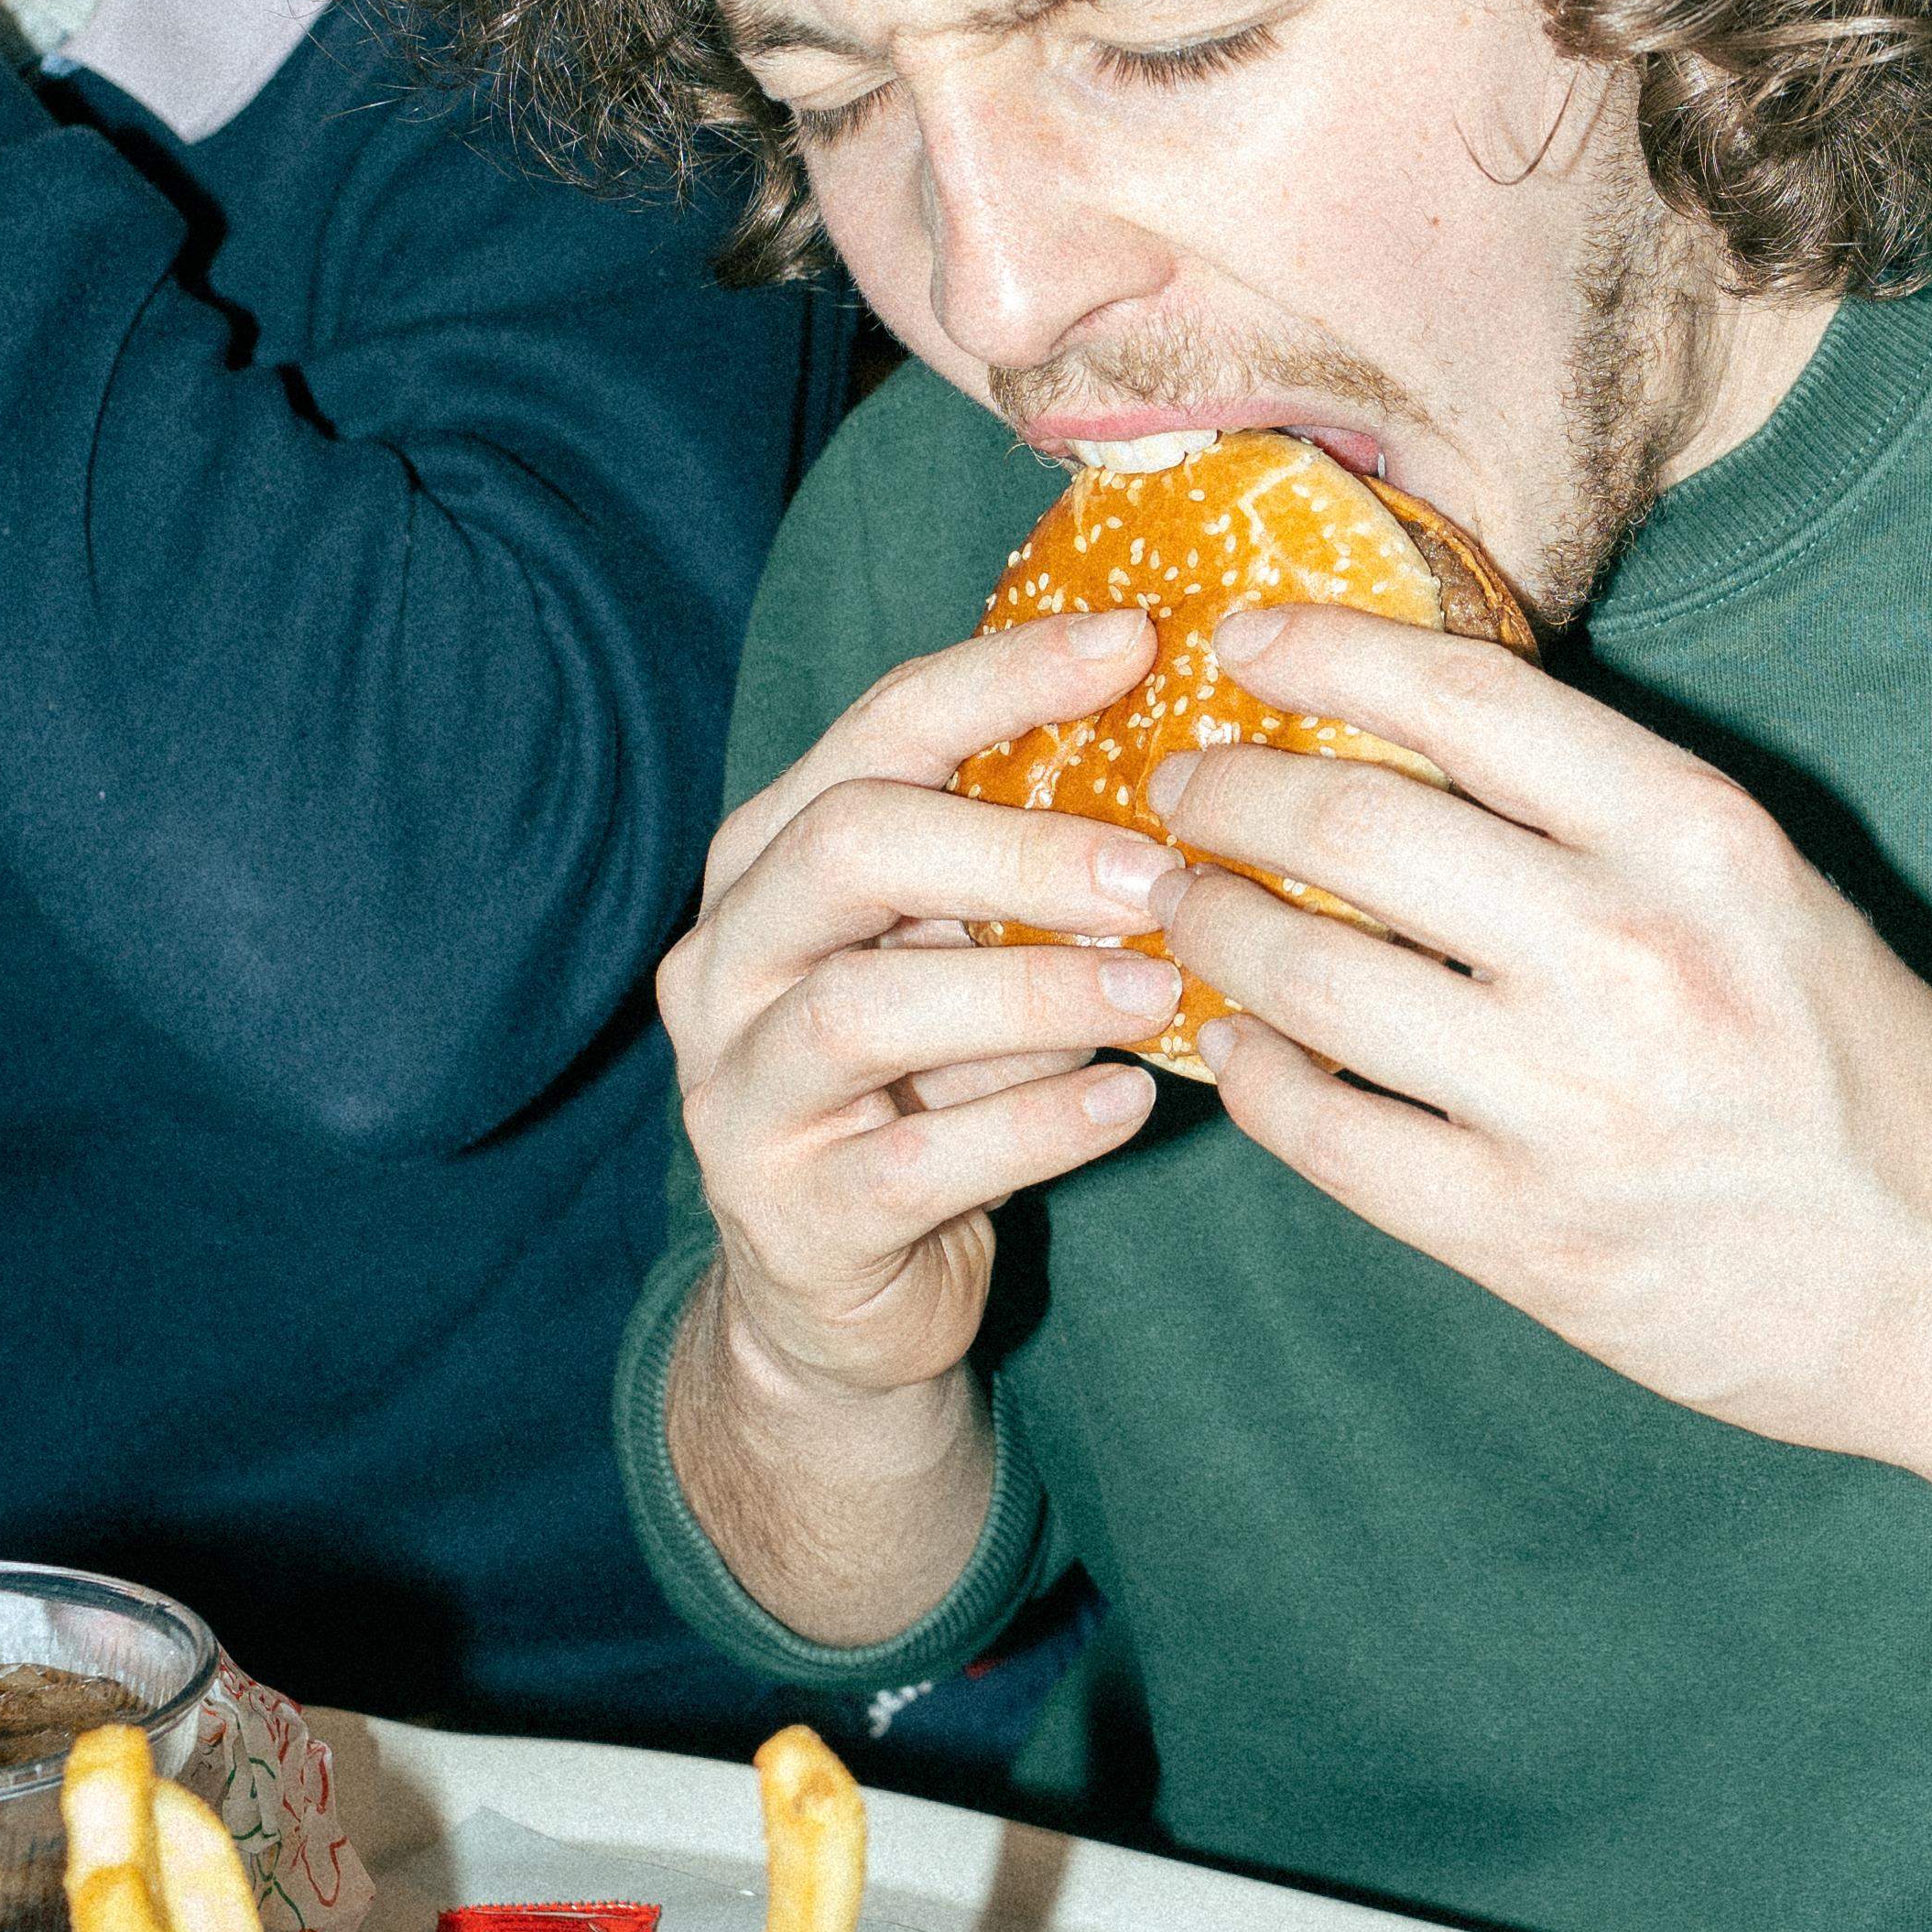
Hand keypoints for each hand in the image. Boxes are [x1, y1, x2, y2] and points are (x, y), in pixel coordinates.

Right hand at [658, 612, 1191, 1413]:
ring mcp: (738, 1090)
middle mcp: (726, 957)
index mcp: (771, 858)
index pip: (878, 728)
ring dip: (1029, 991)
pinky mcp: (787, 1216)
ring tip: (1157, 989)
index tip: (1138, 640)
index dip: (1006, 677)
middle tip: (1159, 869)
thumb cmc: (927, 1084)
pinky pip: (908, 1162)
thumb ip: (1027, 870)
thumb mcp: (962, 956)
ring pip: (862, 1008)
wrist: (841, 1291)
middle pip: (848, 847)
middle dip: (1015, 847)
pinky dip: (1031, 1128)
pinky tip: (1128, 1104)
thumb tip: (1205, 765)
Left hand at [1143, 609, 1931, 1460]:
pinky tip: (1242, 1053)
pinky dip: (1257, 1082)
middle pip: (1349, 828)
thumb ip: (1610, 817)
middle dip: (1225, 793)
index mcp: (1701, 838)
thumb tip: (1404, 736)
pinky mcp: (1532, 1240)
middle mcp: (1633, 954)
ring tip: (1178, 908)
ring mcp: (1574, 1105)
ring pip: (1309, 981)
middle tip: (1177, 789)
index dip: (1321, 650)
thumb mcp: (1768, 893)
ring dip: (1211, 931)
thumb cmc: (1870, 1075)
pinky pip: (1329, 1139)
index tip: (1241, 641)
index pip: (1463, 694)